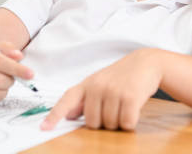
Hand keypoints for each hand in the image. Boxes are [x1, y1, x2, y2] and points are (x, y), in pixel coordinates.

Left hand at [41, 48, 162, 130]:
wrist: (146, 63)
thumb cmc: (122, 76)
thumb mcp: (100, 83)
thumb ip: (84, 100)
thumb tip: (68, 115)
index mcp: (87, 84)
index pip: (67, 100)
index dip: (55, 115)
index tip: (44, 128)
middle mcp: (98, 86)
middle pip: (92, 123)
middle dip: (103, 122)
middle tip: (113, 108)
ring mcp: (113, 91)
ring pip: (110, 125)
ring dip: (118, 122)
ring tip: (124, 105)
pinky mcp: (129, 97)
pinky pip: (126, 123)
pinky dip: (130, 122)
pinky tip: (133, 109)